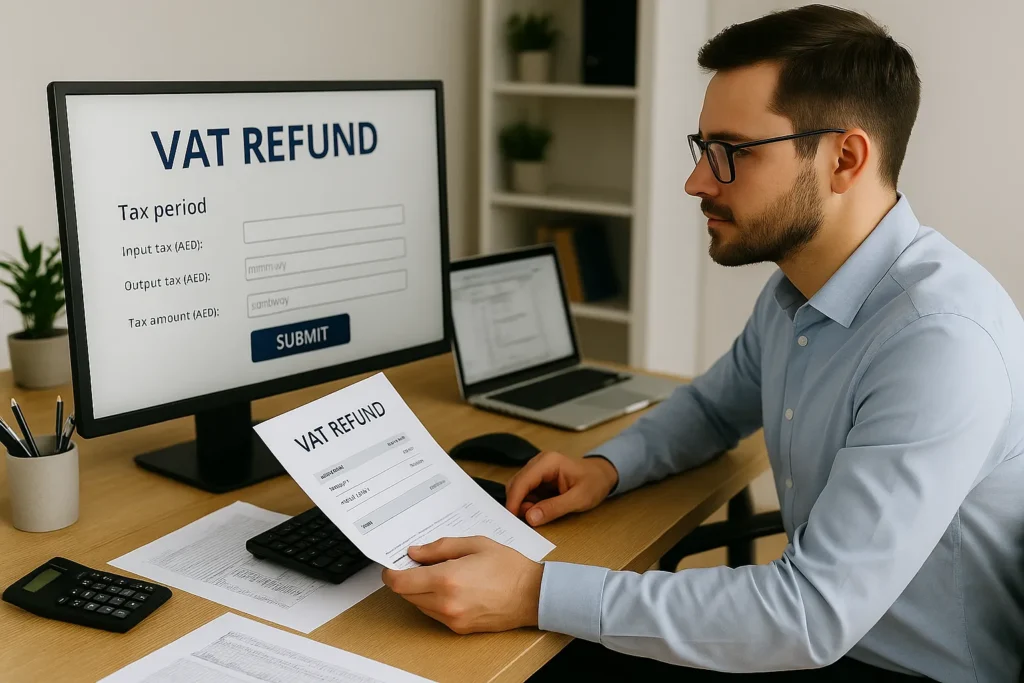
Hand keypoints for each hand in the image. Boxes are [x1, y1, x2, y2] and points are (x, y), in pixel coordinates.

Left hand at [381, 536, 542, 633]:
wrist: (532, 595)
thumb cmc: (508, 567)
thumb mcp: (474, 544)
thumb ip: (439, 548)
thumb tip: (415, 553)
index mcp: (446, 579)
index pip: (400, 582)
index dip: (391, 573)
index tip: (392, 565)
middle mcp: (445, 603)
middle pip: (406, 594)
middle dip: (407, 579)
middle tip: (418, 564)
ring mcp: (452, 619)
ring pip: (419, 605)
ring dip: (420, 591)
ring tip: (439, 574)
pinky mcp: (459, 628)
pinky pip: (435, 614)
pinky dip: (434, 601)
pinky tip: (451, 587)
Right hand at [505, 451, 618, 526]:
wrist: (602, 475)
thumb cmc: (594, 483)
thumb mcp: (579, 499)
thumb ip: (554, 508)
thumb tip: (530, 517)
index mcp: (548, 462)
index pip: (522, 481)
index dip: (514, 501)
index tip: (511, 520)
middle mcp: (539, 462)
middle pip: (517, 484)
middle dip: (518, 504)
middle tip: (528, 521)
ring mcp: (537, 469)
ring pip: (519, 488)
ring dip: (523, 504)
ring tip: (538, 516)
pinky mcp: (538, 477)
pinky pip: (526, 491)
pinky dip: (528, 503)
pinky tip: (539, 511)